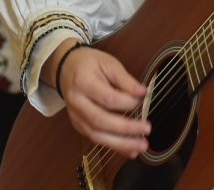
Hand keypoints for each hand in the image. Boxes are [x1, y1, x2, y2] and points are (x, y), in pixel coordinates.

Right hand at [50, 41, 149, 158]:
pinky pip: (96, 139)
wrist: (66, 69)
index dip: (127, 102)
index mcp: (83, 82)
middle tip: (147, 129)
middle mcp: (76, 102)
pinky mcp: (78, 125)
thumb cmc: (90, 64)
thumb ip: (125, 79)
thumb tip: (143, 93)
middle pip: (100, 120)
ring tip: (141, 146)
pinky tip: (130, 149)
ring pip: (96, 135)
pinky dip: (114, 146)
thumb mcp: (108, 63)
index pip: (108, 98)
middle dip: (125, 128)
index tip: (143, 99)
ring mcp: (75, 116)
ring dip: (120, 144)